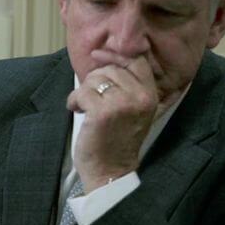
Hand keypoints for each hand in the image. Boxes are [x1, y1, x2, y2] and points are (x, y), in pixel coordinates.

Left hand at [66, 50, 159, 192]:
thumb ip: (126, 85)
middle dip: (94, 81)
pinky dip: (74, 100)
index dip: (114, 54)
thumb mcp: (132, 109)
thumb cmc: (116, 139)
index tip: (97, 54)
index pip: (136, 59)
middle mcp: (141, 97)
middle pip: (111, 69)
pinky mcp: (103, 112)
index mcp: (150, 94)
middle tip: (90, 99)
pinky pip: (82, 92)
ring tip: (85, 107)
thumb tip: (105, 56)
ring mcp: (123, 104)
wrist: (111, 170)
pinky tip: (77, 111)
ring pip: (95, 79)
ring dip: (83, 92)